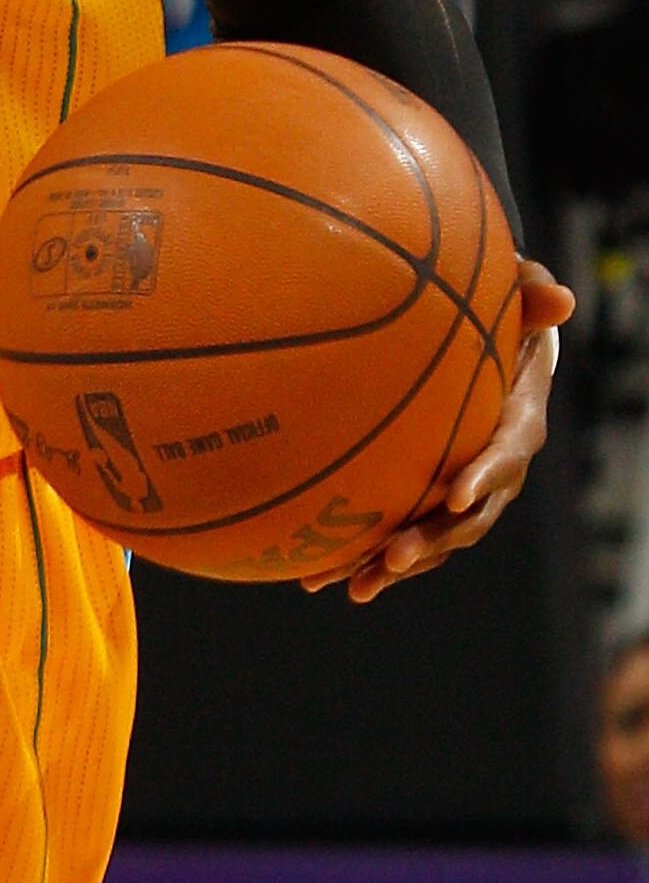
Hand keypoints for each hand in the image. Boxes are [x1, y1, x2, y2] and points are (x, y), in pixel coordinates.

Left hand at [305, 260, 575, 604]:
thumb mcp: (518, 303)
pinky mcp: (432, 505)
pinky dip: (368, 558)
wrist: (497, 359)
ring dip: (398, 564)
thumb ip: (531, 297)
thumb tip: (562, 297)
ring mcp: (466, 495)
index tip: (456, 496)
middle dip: (433, 539)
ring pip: (437, 541)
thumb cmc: (503, 323)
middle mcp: (497, 472)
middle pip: (470, 517)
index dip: (483, 477)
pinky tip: (320, 577)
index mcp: (517, 425)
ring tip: (358, 585)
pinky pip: (405, 537)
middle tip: (396, 555)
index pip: (506, 455)